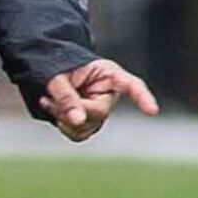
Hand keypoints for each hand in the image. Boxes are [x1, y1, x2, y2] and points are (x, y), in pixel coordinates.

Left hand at [38, 57, 156, 142]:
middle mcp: (108, 93)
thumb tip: (78, 120)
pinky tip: (51, 110)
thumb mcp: (56, 75)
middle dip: (71, 111)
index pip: (131, 85)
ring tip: (48, 101)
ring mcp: (100, 109)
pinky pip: (79, 133)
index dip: (142, 98)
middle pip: (100, 113)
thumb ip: (66, 96)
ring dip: (65, 120)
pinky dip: (64, 126)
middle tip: (48, 99)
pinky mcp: (89, 120)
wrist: (45, 66)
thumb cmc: (54, 64)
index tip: (152, 111)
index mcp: (108, 74)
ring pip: (89, 127)